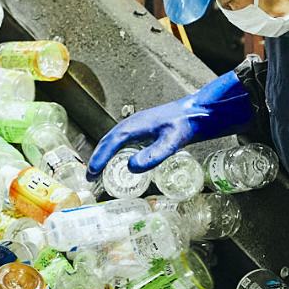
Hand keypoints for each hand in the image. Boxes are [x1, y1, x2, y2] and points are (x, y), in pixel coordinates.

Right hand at [86, 71, 254, 178]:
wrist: (198, 112)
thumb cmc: (185, 123)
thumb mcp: (171, 141)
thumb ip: (153, 155)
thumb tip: (131, 168)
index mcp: (134, 126)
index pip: (110, 143)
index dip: (99, 159)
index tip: (92, 172)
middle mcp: (132, 125)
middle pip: (108, 141)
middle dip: (97, 158)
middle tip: (91, 176)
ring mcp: (138, 126)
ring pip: (114, 141)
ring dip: (105, 155)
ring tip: (100, 170)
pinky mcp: (145, 130)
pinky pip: (123, 142)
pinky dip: (115, 152)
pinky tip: (121, 161)